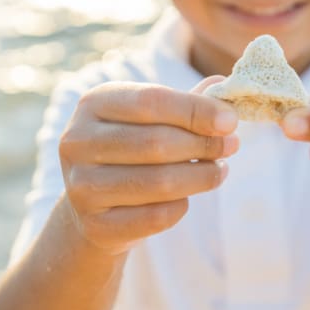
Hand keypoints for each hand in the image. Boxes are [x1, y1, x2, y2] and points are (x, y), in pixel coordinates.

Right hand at [59, 77, 238, 255]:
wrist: (93, 204)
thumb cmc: (132, 148)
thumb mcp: (152, 118)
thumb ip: (187, 103)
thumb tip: (225, 84)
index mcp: (93, 103)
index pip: (151, 101)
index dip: (195, 110)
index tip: (231, 121)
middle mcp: (77, 142)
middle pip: (155, 142)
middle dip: (203, 145)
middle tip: (232, 146)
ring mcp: (81, 186)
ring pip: (159, 182)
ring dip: (201, 177)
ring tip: (219, 171)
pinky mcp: (95, 225)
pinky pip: (155, 217)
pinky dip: (181, 206)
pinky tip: (186, 198)